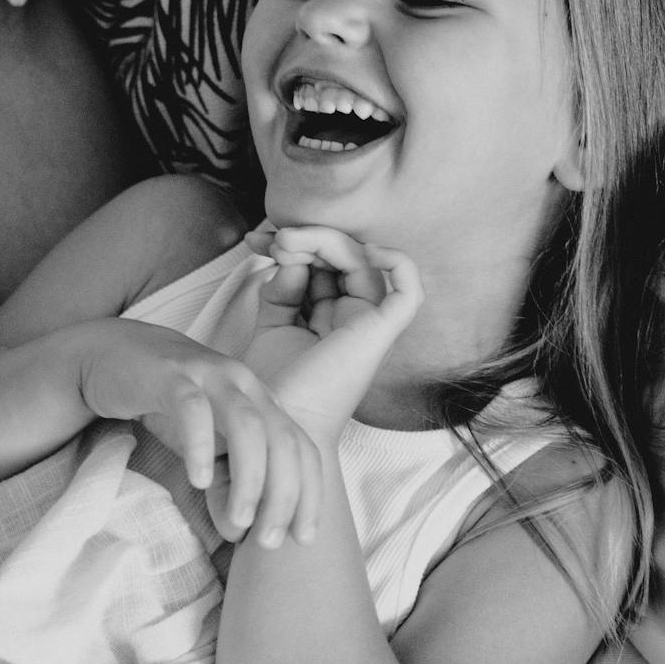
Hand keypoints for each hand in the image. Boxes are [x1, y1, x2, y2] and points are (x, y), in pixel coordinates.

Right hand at [76, 320, 323, 547]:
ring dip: (250, 478)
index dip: (309, 494)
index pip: (301, 448)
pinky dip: (201, 447)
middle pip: (282, 440)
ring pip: (247, 426)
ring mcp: (210, 376)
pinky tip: (199, 482)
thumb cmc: (168, 406)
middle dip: (284, 495)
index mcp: (261, 401)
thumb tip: (238, 531)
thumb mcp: (207, 447)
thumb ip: (226, 484)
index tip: (304, 538)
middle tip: (268, 541)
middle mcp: (245, 385)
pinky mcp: (171, 375)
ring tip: (239, 521)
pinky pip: (193, 409)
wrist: (112, 356)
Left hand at [242, 226, 423, 439]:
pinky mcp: (380, 333)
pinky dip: (397, 262)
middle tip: (273, 239)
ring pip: (363, 260)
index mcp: (330, 317)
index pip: (322, 262)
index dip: (294, 244)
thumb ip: (281, 288)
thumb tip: (292, 258)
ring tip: (285, 243)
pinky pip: (408, 291)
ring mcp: (369, 324)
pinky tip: (365, 250)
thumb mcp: (270, 324)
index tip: (255, 240)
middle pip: (342, 256)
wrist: (276, 425)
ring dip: (324, 241)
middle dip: (305, 239)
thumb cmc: (276, 387)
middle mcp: (353, 317)